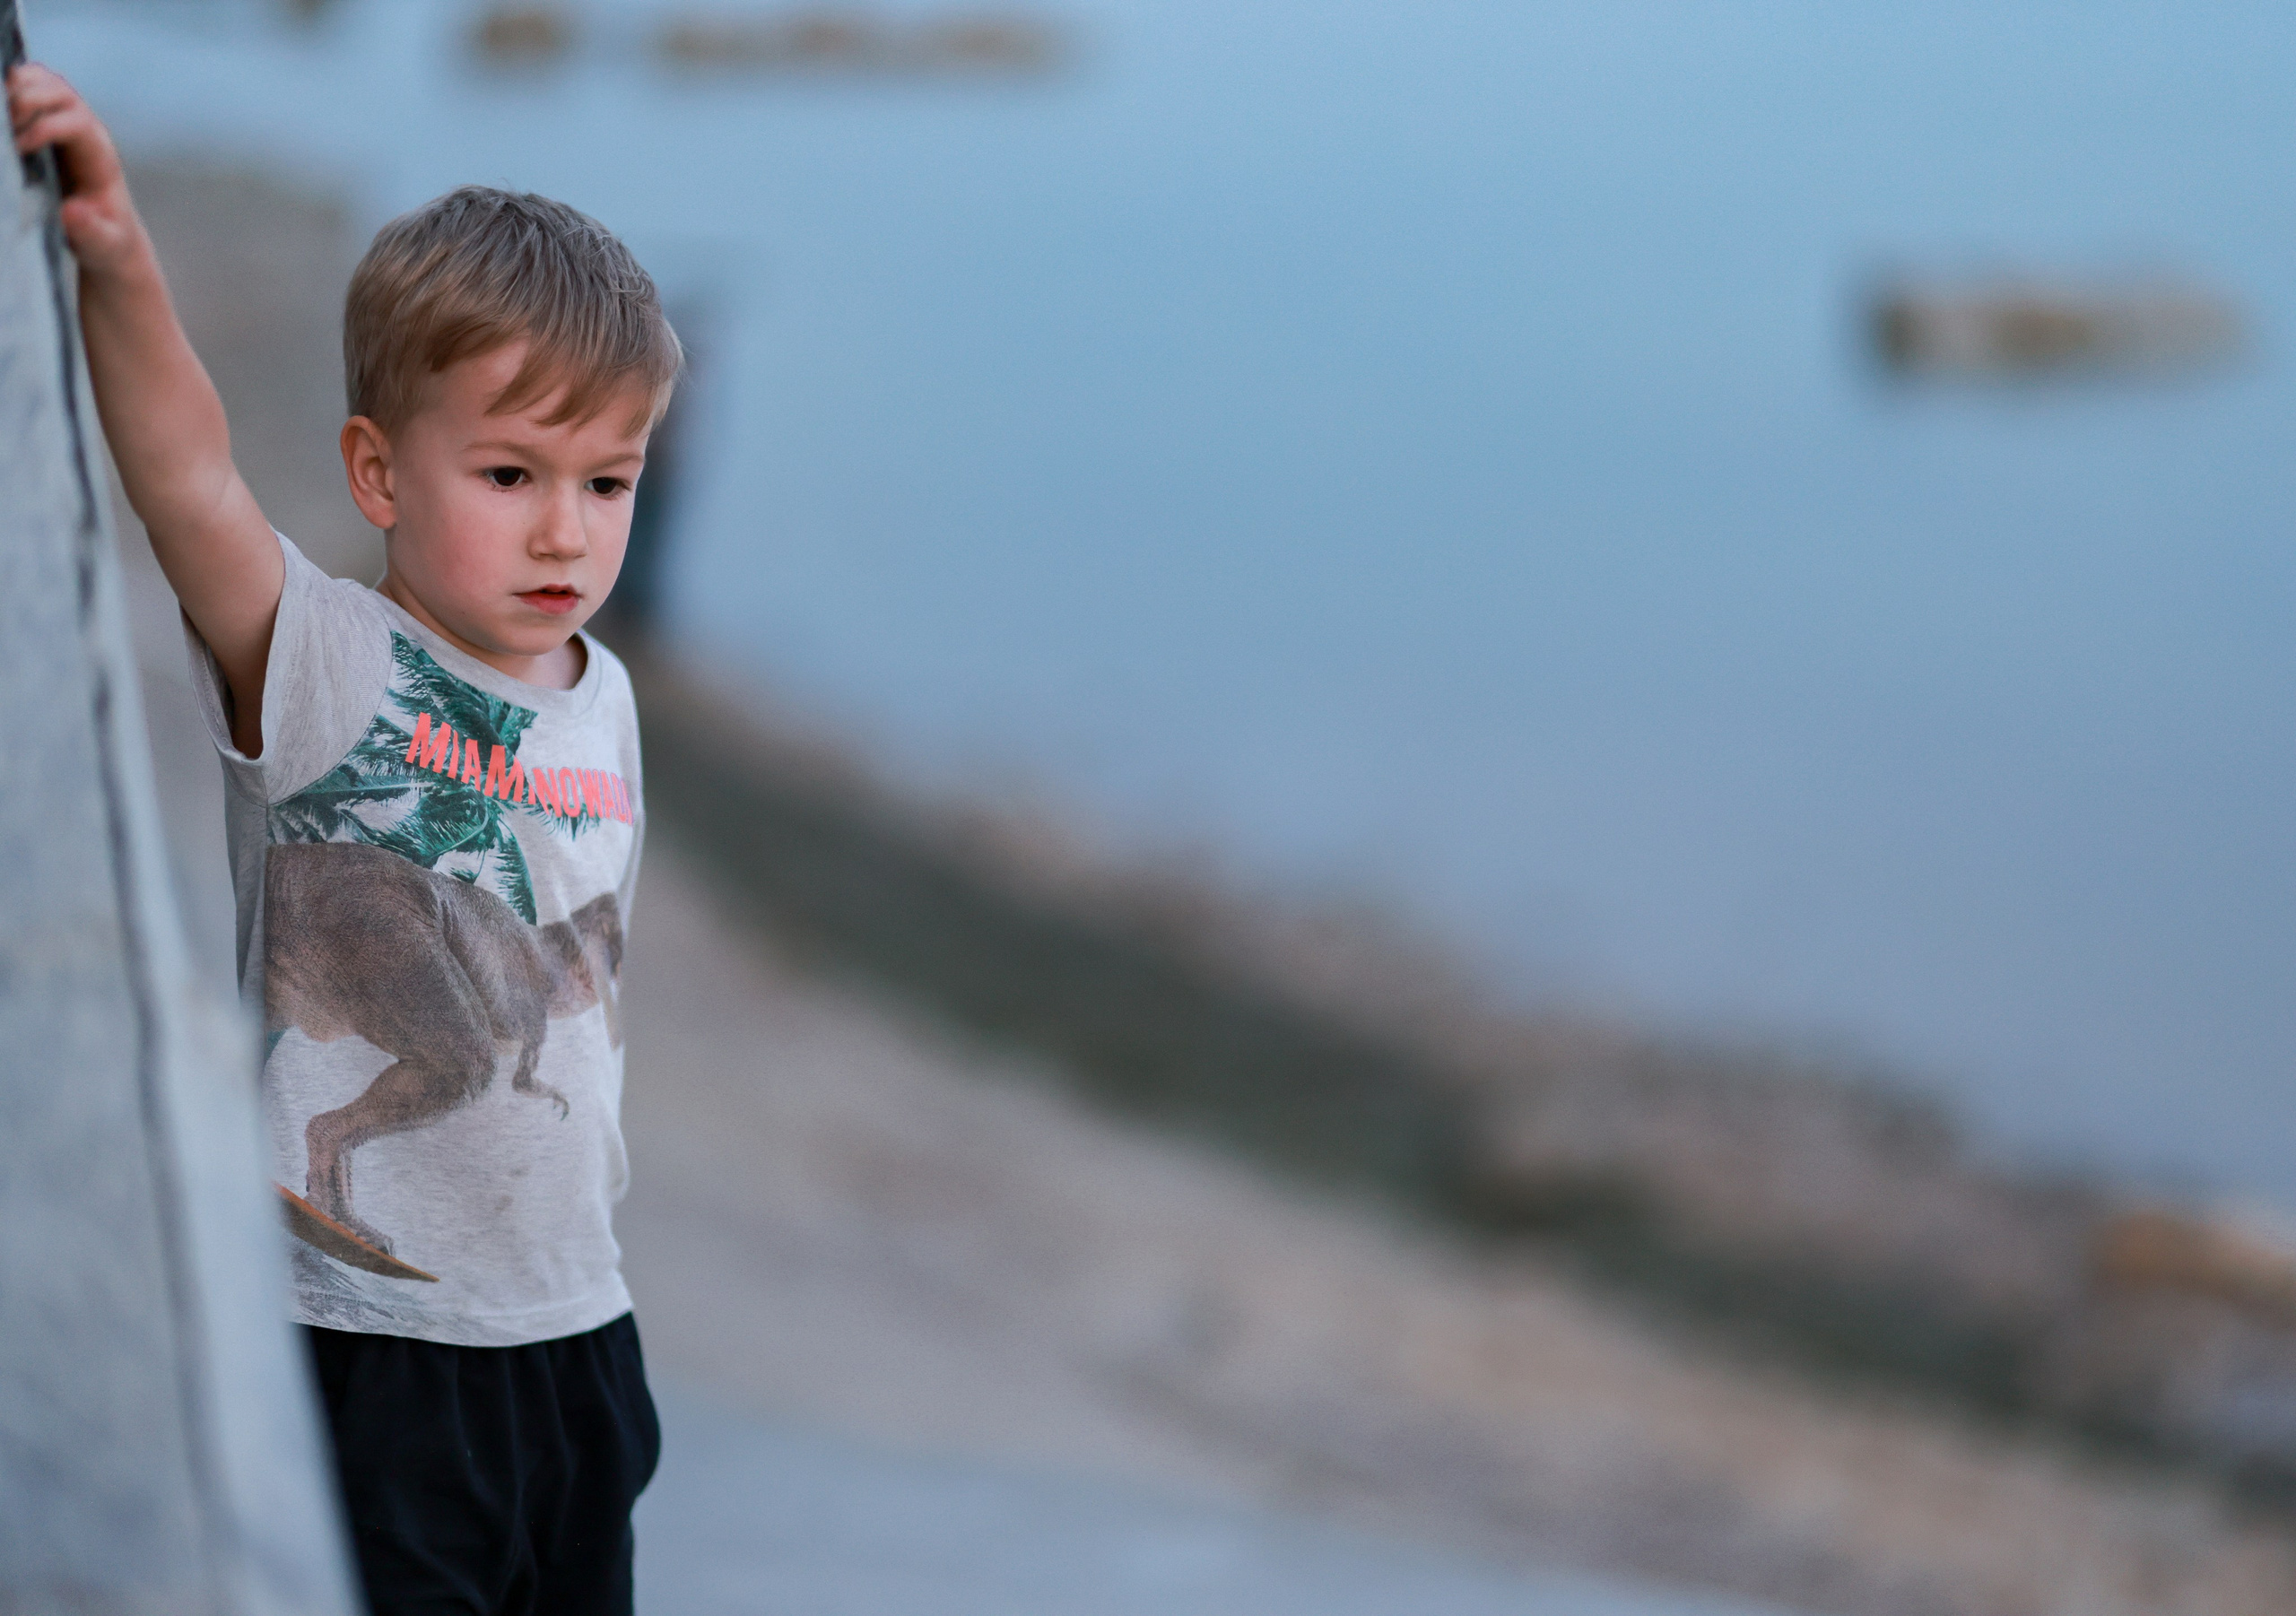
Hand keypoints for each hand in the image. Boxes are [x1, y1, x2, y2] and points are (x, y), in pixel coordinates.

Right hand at [7, 63, 141, 276]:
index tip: (19, 149)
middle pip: (57, 89)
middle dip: (23, 101)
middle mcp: (86, 127)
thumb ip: (91, 232)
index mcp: (100, 155)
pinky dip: (6, 85)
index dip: (44, 127)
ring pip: (40, 78)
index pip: (76, 123)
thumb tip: (72, 210)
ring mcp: (65, 116)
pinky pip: (26, 83)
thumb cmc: (104, 240)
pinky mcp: (46, 115)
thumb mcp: (103, 245)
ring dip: (11, 87)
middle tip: (2, 131)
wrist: (105, 234)